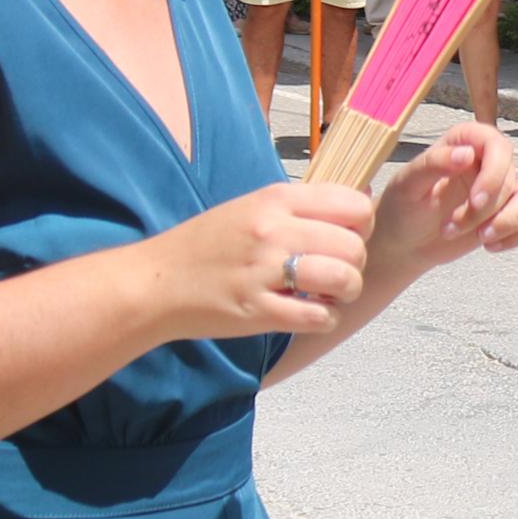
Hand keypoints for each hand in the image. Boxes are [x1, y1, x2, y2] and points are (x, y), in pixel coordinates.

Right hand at [153, 180, 376, 338]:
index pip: (354, 205)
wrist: (155, 282)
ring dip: (345, 293)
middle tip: (336, 273)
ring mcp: (264, 271)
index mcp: (275, 199)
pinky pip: (317, 316)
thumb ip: (302, 204)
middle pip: (354, 246)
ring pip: (343, 280)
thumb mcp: (252, 207)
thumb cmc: (208, 245)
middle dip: (355, 265)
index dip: (361, 226)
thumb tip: (362, 199)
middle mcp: (273, 230)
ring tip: (328, 295)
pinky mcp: (257, 310)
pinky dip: (323, 319)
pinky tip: (309, 314)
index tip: (345, 238)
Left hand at [375, 117, 517, 275]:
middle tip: (453, 229)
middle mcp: (489, 159)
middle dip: (489, 210)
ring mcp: (503, 186)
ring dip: (512, 222)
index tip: (475, 202)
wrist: (405, 243)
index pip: (497, 144)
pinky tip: (490, 246)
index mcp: (464, 142)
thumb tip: (467, 153)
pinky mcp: (511, 211)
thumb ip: (434, 164)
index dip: (494, 174)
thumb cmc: (401, 208)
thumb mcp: (407, 185)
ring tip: (482, 240)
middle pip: (514, 176)